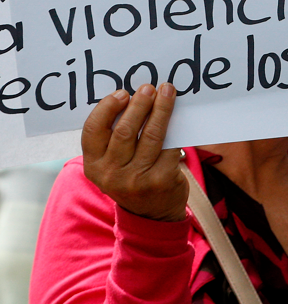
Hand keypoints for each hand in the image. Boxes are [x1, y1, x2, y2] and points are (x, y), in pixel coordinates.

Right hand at [81, 83, 187, 222]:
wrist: (152, 214)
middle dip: (139, 104)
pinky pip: (171, 146)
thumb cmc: (132, 178)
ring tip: (167, 92)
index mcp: (93, 165)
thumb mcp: (113, 164)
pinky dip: (175, 129)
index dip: (107, 108)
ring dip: (161, 109)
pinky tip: (179, 116)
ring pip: (151, 135)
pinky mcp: (161, 180)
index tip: (122, 93)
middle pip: (125, 130)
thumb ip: (114, 139)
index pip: (93, 130)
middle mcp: (111, 173)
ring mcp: (136, 179)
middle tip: (149, 88)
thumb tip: (132, 98)